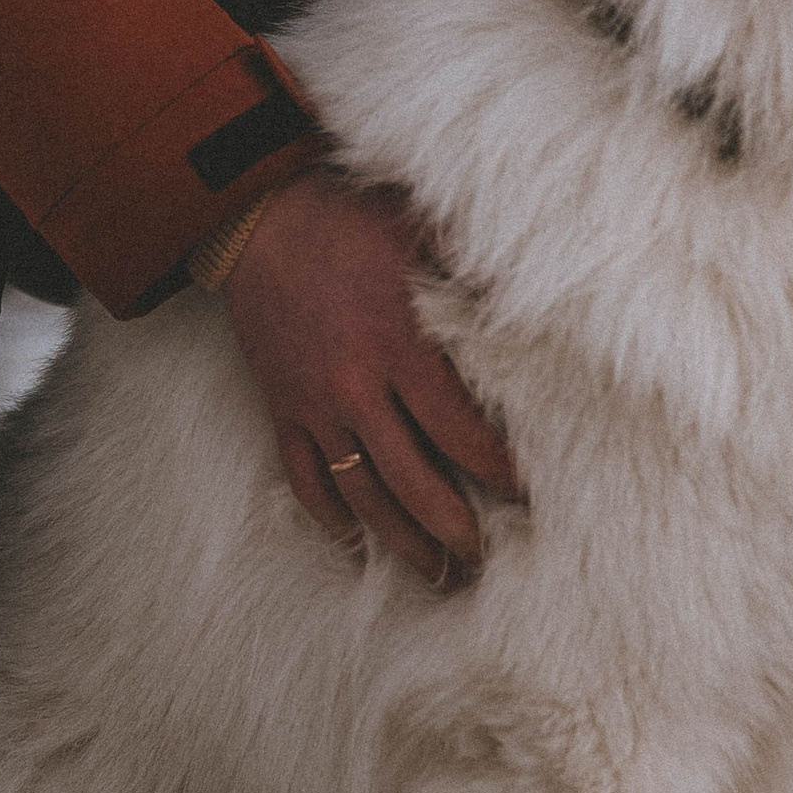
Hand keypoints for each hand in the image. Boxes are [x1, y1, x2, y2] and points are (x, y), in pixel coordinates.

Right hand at [223, 173, 521, 579]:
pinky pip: (308, 482)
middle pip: (414, 482)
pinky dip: (333, 521)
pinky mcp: (283, 412)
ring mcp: (316, 407)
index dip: (497, 471)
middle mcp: (358, 388)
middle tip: (485, 558)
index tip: (527, 495)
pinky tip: (358, 545)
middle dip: (454, 528)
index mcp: (399, 346)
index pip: (459, 432)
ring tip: (435, 573)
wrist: (256, 220)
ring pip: (363, 496)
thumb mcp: (417, 230)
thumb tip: (535, 287)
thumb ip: (471, 265)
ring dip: (401, 541)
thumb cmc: (347, 220)